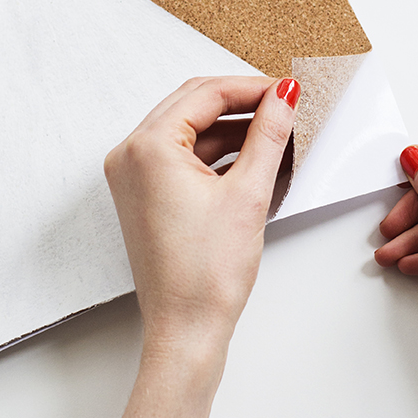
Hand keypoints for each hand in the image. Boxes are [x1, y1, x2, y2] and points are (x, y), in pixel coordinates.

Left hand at [104, 75, 299, 355]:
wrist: (186, 330)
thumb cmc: (207, 274)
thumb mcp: (247, 193)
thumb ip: (268, 135)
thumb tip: (283, 97)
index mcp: (146, 147)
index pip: (206, 94)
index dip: (252, 88)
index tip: (287, 89)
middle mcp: (130, 156)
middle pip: (193, 105)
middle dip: (241, 103)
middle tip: (284, 104)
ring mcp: (133, 176)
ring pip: (189, 131)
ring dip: (231, 128)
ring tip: (276, 132)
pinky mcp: (144, 195)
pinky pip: (182, 157)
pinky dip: (216, 154)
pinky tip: (252, 157)